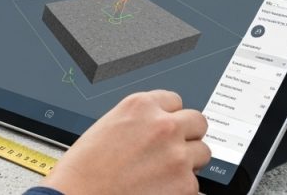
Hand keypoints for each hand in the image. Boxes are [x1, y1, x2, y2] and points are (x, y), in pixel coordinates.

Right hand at [42, 90, 209, 194]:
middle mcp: (162, 126)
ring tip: (164, 171)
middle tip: (173, 147)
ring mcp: (177, 155)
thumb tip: (156, 126)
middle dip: (187, 134)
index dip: (169, 116)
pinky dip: (180, 187)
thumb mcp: (108, 126)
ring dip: (188, 161)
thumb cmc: (84, 168)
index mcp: (140, 106)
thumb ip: (139, 121)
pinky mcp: (185, 185)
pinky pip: (194, 182)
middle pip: (197, 121)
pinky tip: (158, 188)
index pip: (175, 100)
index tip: (165, 126)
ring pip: (202, 152)